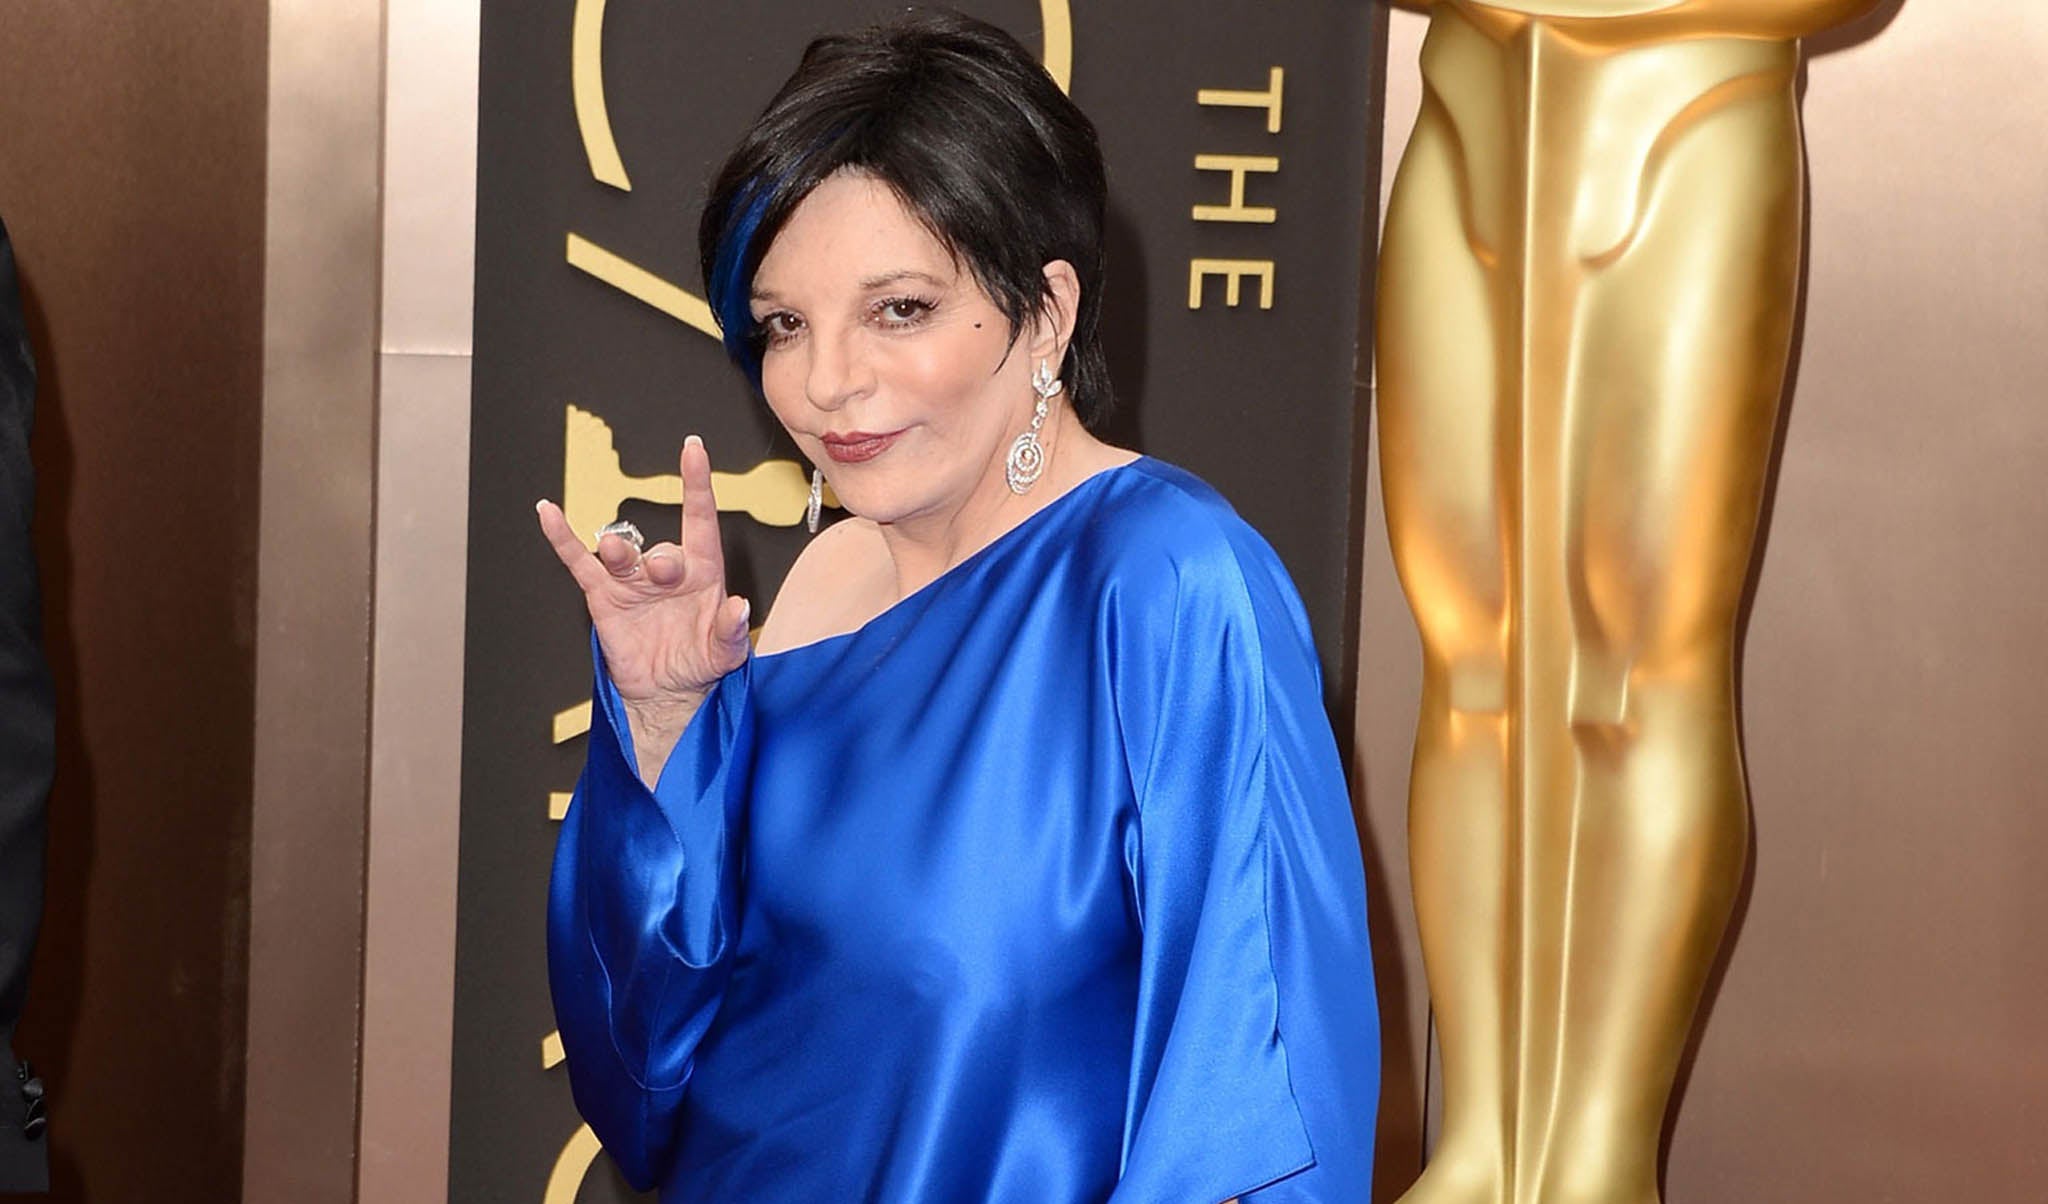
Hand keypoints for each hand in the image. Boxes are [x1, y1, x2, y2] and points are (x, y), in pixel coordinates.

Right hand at [536, 435, 750, 778]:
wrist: (666, 692)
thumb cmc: (700, 663)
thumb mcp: (725, 653)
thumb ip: (733, 632)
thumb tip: (740, 607)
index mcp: (703, 573)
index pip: (700, 520)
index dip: (697, 484)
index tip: (693, 449)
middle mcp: (667, 570)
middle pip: (662, 549)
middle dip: (662, 560)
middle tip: (664, 573)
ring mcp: (633, 581)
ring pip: (621, 554)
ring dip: (620, 553)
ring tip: (621, 560)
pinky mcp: (604, 596)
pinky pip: (580, 562)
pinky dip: (562, 538)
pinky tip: (548, 513)